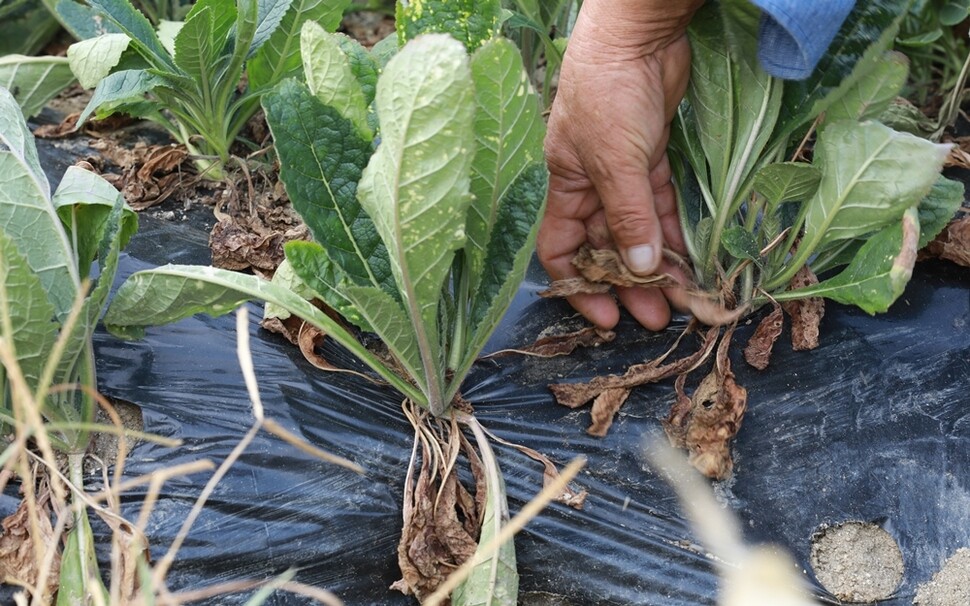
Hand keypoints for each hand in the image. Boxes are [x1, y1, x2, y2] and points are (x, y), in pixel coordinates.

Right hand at [539, 0, 700, 329]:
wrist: (639, 34)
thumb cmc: (608, 93)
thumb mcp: (614, 159)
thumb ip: (626, 215)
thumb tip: (638, 269)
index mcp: (566, 185)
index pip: (562, 250)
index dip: (580, 286)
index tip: (607, 317)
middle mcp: (591, 184)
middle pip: (606, 247)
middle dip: (629, 283)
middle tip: (657, 316)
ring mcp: (624, 171)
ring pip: (637, 230)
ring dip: (656, 264)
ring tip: (681, 297)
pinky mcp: (654, 157)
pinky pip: (661, 205)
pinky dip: (673, 232)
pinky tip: (689, 258)